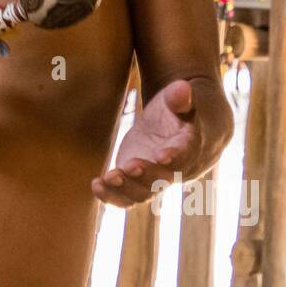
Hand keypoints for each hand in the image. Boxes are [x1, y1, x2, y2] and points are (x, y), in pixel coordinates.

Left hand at [93, 79, 202, 206]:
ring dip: (125, 188)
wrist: (184, 134)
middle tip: (128, 166)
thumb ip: (179, 96)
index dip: (175, 156)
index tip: (161, 156)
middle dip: (146, 175)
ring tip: (107, 177)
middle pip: (163, 179)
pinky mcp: (137, 183)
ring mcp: (155, 179)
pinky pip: (127, 198)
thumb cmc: (180, 113)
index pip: (185, 155)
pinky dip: (111, 197)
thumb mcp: (179, 100)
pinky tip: (96, 185)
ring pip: (144, 193)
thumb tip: (182, 88)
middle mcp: (174, 169)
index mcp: (189, 147)